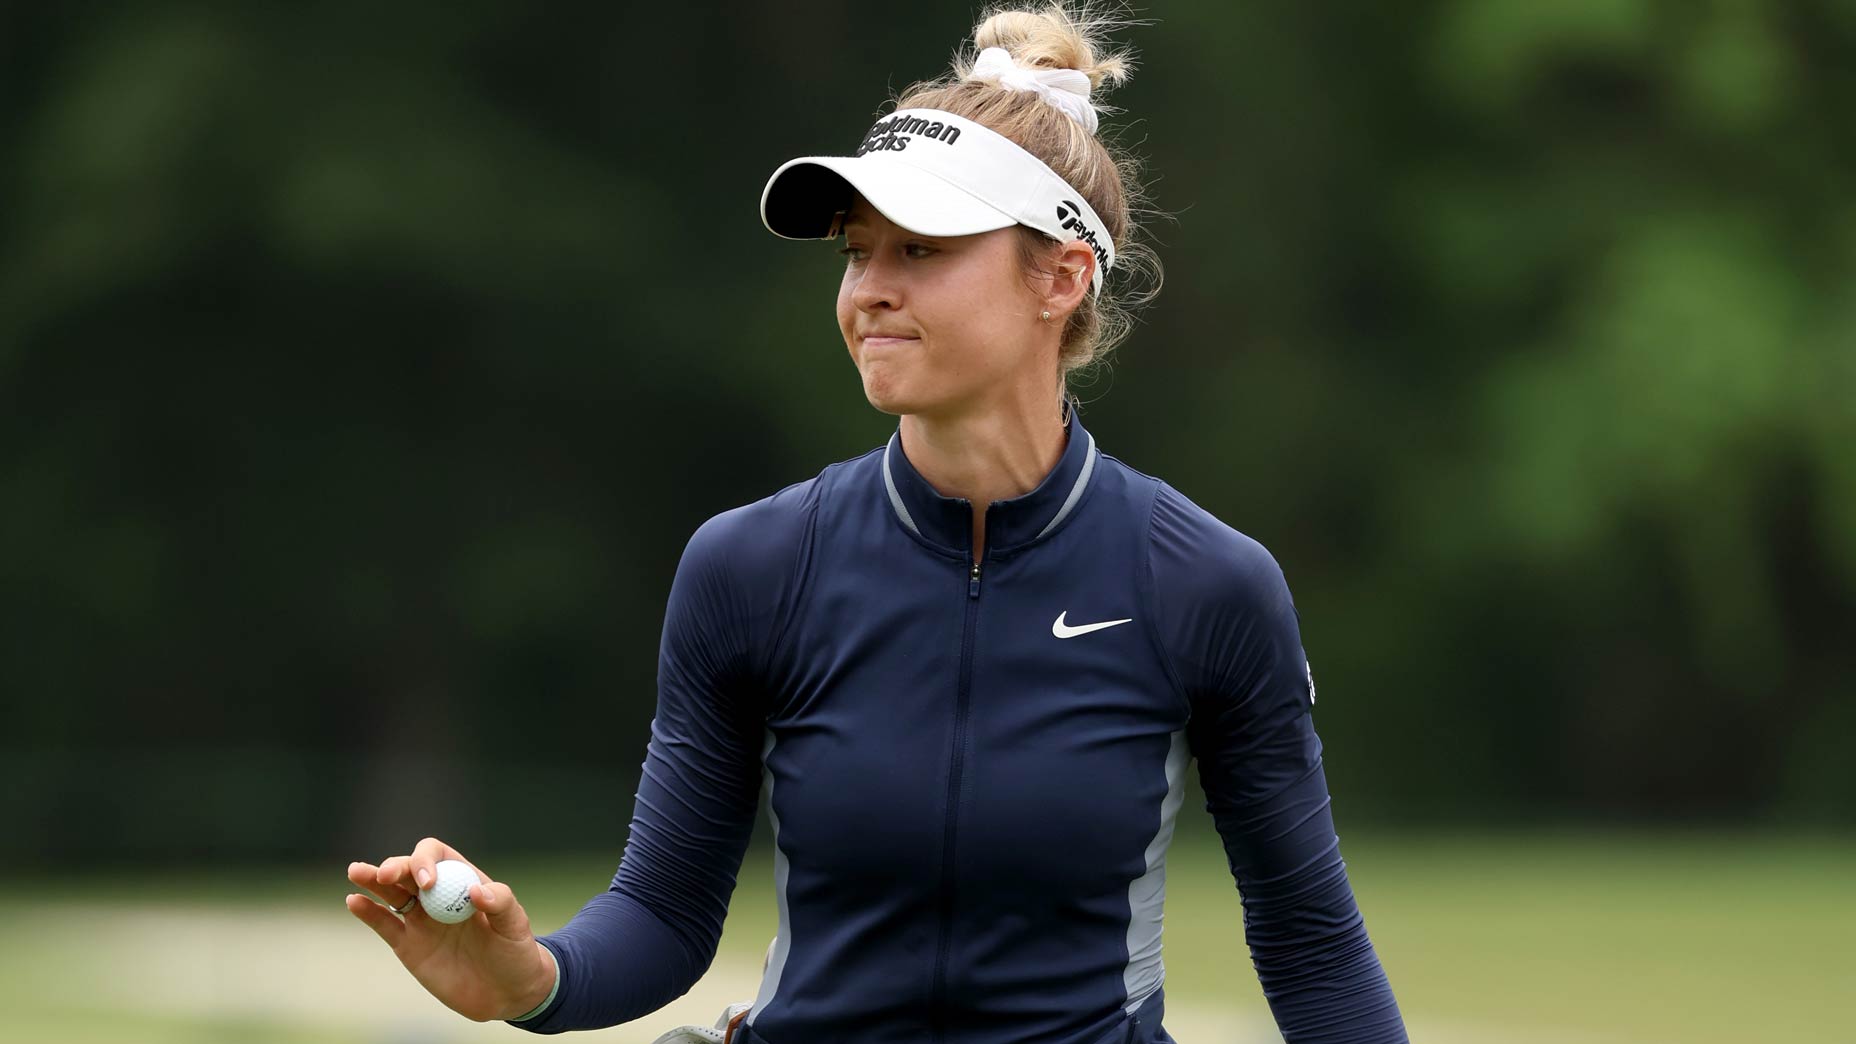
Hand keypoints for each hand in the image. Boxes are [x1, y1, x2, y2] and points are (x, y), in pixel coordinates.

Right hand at [345, 837, 556, 1021]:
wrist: (506, 993)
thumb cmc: (515, 953)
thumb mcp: (516, 925)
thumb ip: (501, 903)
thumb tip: (476, 891)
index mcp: (463, 880)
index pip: (438, 856)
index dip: (427, 861)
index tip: (428, 882)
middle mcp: (438, 895)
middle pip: (409, 870)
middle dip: (396, 867)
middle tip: (386, 875)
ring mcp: (421, 920)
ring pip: (391, 893)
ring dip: (372, 880)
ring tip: (356, 871)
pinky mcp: (408, 945)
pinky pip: (384, 925)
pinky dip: (368, 912)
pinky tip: (353, 901)